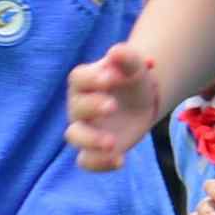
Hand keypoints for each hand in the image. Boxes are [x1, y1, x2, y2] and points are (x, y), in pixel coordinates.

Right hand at [65, 40, 167, 171]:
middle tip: (113, 106)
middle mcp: (79, 106)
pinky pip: (86, 161)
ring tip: (112, 143)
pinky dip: (99, 163)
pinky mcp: (94, 150)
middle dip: (93, 107)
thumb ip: (127, 57)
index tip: (111, 79)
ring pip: (74, 136)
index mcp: (85, 81)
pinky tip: (120, 160)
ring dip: (91, 140)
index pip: (79, 79)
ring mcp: (85, 129)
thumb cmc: (131, 79)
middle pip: (76, 108)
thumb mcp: (135, 66)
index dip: (92, 79)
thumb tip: (116, 52)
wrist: (140, 101)